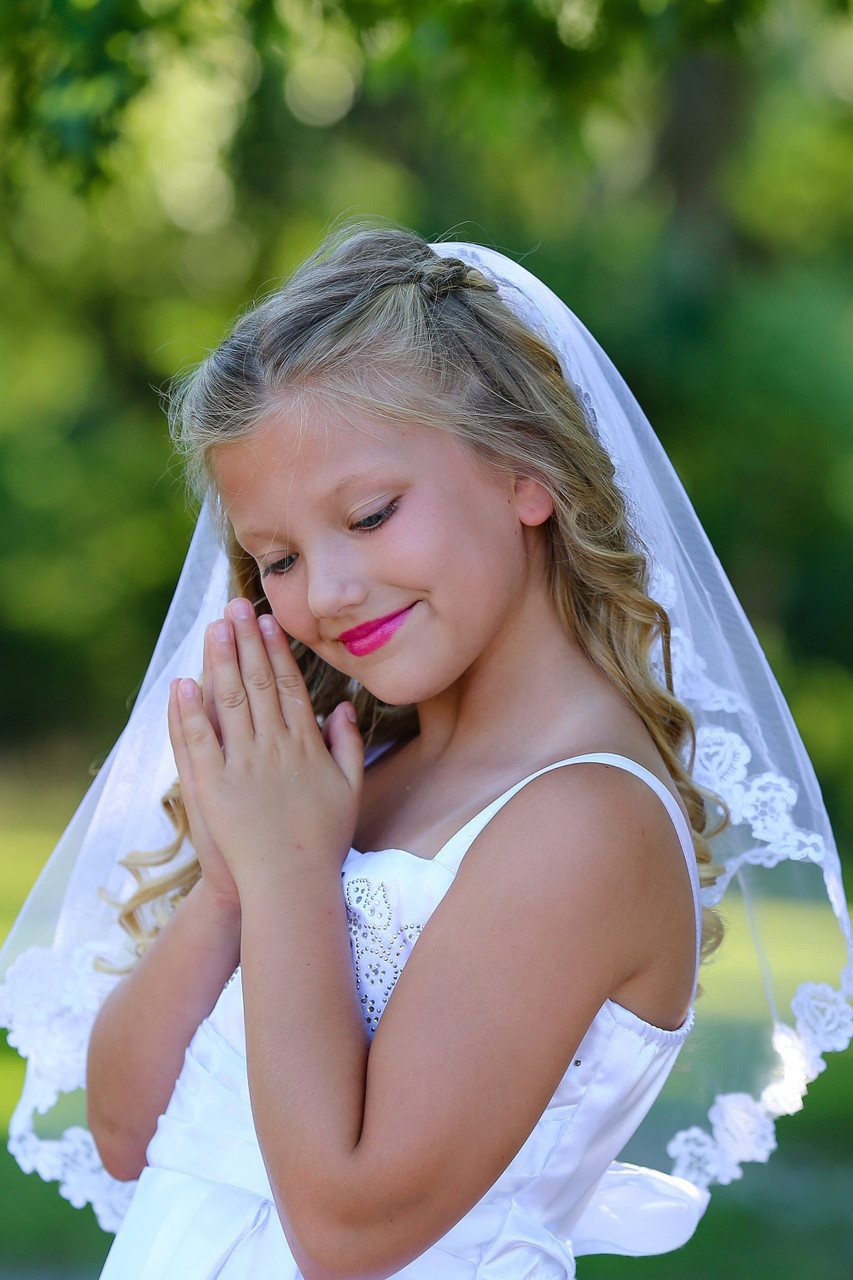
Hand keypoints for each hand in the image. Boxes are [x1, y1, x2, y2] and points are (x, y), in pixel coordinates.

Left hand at [169, 599, 363, 898]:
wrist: (290, 886)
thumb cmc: (323, 841)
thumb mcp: (350, 789)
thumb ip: (349, 745)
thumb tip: (343, 706)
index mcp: (306, 745)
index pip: (288, 686)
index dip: (276, 651)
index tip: (268, 622)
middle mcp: (274, 748)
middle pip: (257, 684)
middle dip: (246, 642)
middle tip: (235, 607)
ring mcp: (242, 766)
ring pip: (228, 702)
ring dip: (219, 661)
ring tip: (213, 628)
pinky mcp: (213, 787)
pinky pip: (199, 741)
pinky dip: (189, 711)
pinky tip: (183, 682)